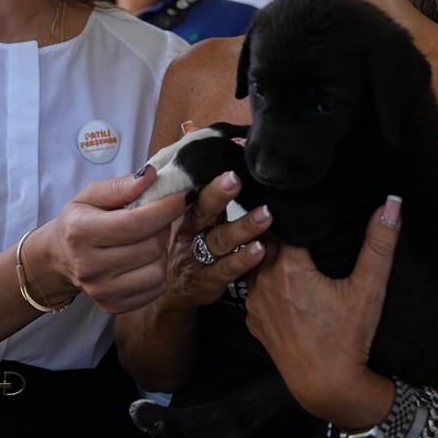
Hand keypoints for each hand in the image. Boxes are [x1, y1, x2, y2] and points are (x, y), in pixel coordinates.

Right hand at [50, 166, 188, 313]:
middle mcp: (89, 266)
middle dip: (162, 227)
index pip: (135, 224)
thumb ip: (121, 186)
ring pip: (157, 271)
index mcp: (81, 232)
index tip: (182, 197)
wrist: (59, 257)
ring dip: (161, 251)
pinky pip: (155, 289)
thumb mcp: (91, 195)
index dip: (165, 209)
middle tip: (156, 218)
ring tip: (149, 239)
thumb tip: (151, 176)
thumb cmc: (80, 221)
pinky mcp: (112, 306)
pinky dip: (157, 271)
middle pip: (150, 247)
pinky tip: (144, 259)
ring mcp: (100, 291)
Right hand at [162, 170, 271, 310]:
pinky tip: (261, 250)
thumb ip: (210, 192)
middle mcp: (188, 232)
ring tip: (265, 215)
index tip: (224, 167)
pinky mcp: (208, 280)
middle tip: (235, 179)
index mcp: (184, 213)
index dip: (208, 179)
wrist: (173, 291)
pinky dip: (244, 259)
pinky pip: (227, 268)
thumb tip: (222, 146)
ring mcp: (197, 257)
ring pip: (220, 240)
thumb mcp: (192, 218)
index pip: (194, 191)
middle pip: (201, 211)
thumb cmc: (190, 244)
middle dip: (217, 194)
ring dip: (244, 227)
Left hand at [245, 197, 400, 422]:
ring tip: (286, 246)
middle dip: (278, 229)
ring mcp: (253, 301)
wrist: (327, 385)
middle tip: (295, 221)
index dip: (294, 213)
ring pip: (255, 263)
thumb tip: (392, 204)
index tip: (302, 204)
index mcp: (287, 267)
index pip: (283, 223)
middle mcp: (262, 280)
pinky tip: (281, 282)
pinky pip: (254, 288)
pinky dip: (264, 280)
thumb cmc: (349, 338)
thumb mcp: (368, 289)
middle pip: (265, 241)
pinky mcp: (252, 319)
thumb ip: (379, 244)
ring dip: (267, 254)